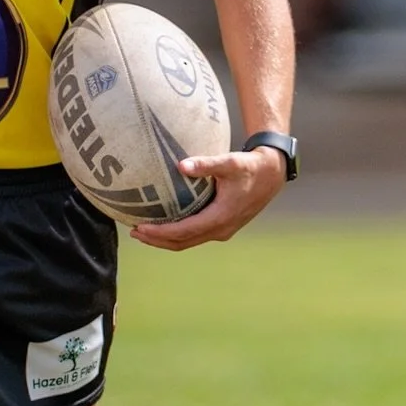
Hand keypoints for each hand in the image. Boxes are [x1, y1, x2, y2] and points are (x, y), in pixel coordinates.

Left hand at [129, 146, 285, 251]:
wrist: (271, 175)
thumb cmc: (249, 166)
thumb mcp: (229, 162)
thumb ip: (206, 164)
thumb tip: (181, 165)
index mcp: (220, 218)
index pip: (183, 232)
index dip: (160, 233)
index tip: (140, 228)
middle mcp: (220, 229)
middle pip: (182, 242)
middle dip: (157, 240)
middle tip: (134, 232)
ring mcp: (222, 230)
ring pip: (188, 241)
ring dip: (165, 240)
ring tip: (143, 232)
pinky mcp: (222, 226)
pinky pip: (195, 235)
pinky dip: (177, 234)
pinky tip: (164, 224)